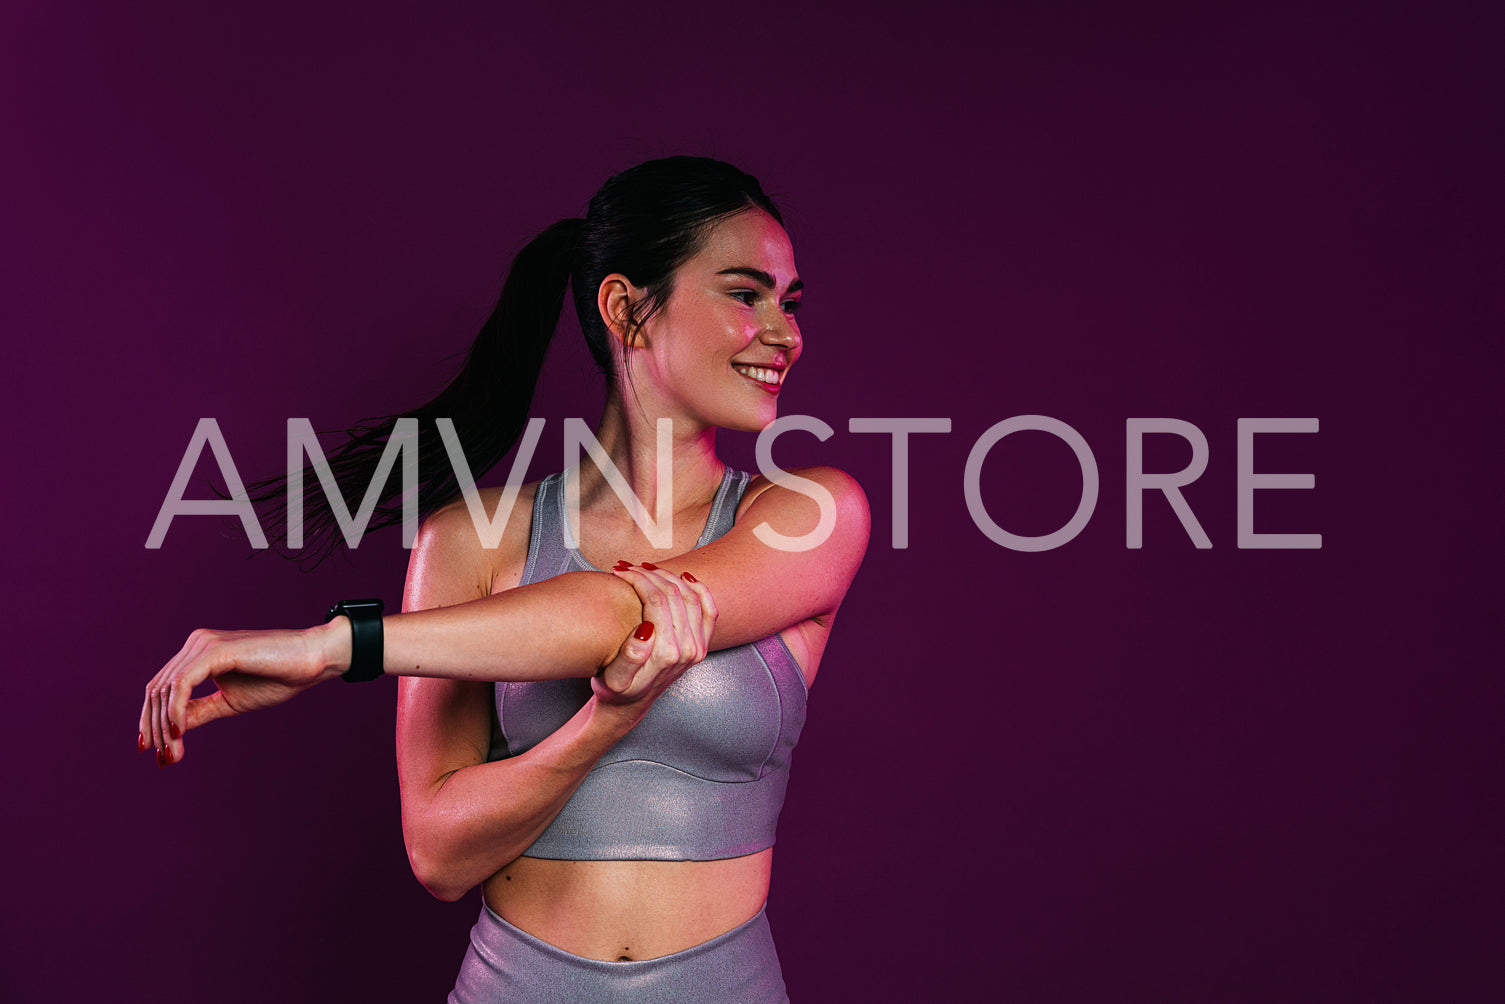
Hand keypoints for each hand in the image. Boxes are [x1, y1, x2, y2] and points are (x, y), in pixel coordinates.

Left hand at [139, 622, 346, 765]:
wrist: (312, 660)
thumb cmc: (277, 678)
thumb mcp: (229, 702)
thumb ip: (198, 712)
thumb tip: (169, 733)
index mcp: (198, 652)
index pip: (161, 687)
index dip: (151, 720)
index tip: (158, 753)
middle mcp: (196, 643)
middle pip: (156, 689)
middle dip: (155, 727)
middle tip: (164, 760)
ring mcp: (205, 644)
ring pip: (166, 689)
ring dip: (164, 726)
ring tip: (172, 753)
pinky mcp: (216, 650)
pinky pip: (183, 684)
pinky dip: (176, 711)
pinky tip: (180, 733)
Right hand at [591, 564, 717, 710]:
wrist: (629, 706)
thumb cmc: (615, 691)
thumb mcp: (612, 679)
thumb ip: (630, 656)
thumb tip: (646, 629)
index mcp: (667, 654)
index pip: (657, 601)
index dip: (637, 580)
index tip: (619, 572)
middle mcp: (689, 650)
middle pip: (674, 595)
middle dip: (649, 575)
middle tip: (627, 567)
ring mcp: (699, 647)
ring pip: (691, 597)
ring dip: (669, 577)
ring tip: (645, 569)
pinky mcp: (702, 645)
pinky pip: (710, 611)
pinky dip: (700, 590)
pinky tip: (684, 578)